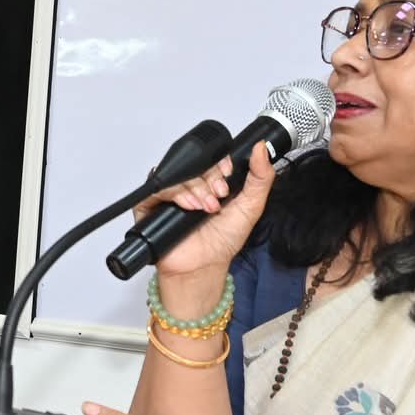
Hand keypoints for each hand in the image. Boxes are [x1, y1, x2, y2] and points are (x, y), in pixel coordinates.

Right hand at [132, 140, 276, 280]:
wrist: (203, 266)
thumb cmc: (223, 242)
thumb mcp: (251, 206)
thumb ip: (261, 177)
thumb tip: (262, 148)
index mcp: (212, 181)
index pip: (211, 157)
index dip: (219, 162)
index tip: (227, 175)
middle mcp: (190, 184)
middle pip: (194, 163)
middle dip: (210, 179)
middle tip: (219, 197)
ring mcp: (170, 193)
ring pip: (178, 174)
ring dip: (196, 189)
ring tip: (205, 208)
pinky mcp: (152, 204)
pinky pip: (158, 187)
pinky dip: (176, 193)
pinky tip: (189, 207)